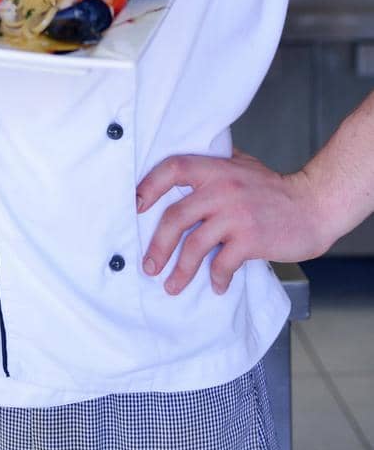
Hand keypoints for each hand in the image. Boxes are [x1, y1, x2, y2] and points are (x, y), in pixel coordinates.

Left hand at [136, 148, 330, 295]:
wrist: (315, 205)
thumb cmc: (276, 188)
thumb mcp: (242, 165)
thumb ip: (215, 164)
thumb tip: (183, 169)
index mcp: (215, 169)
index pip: (172, 168)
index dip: (149, 186)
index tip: (134, 206)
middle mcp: (222, 189)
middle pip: (175, 217)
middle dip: (157, 245)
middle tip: (149, 265)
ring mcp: (236, 215)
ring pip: (195, 245)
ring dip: (180, 270)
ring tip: (171, 285)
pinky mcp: (251, 239)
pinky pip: (222, 263)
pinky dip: (216, 278)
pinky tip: (215, 285)